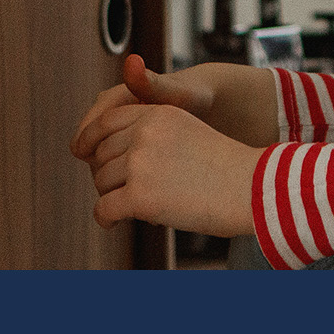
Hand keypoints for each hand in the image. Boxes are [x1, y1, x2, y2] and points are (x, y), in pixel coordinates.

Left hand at [74, 65, 262, 235]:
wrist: (251, 189)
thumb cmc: (225, 167)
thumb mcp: (188, 132)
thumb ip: (151, 134)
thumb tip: (108, 156)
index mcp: (158, 112)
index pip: (106, 120)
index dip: (90, 138)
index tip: (81, 152)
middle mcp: (145, 133)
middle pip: (102, 155)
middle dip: (105, 174)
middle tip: (117, 189)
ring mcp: (140, 163)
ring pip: (102, 182)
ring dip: (110, 195)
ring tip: (124, 206)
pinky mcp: (139, 196)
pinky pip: (104, 208)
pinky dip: (105, 218)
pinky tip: (113, 222)